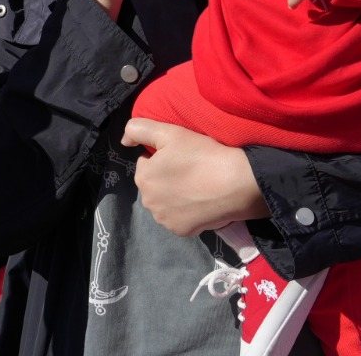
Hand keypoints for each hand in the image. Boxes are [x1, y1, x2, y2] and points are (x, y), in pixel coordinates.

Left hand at [121, 119, 267, 236]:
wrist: (235, 184)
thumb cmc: (202, 155)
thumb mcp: (170, 132)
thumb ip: (140, 129)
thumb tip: (124, 140)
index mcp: (143, 177)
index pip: (146, 163)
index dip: (163, 157)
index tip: (181, 156)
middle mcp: (148, 202)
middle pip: (154, 185)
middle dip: (166, 178)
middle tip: (189, 170)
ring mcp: (164, 220)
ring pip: (164, 202)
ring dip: (173, 195)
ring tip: (196, 186)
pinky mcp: (181, 232)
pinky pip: (177, 218)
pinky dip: (185, 211)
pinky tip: (199, 201)